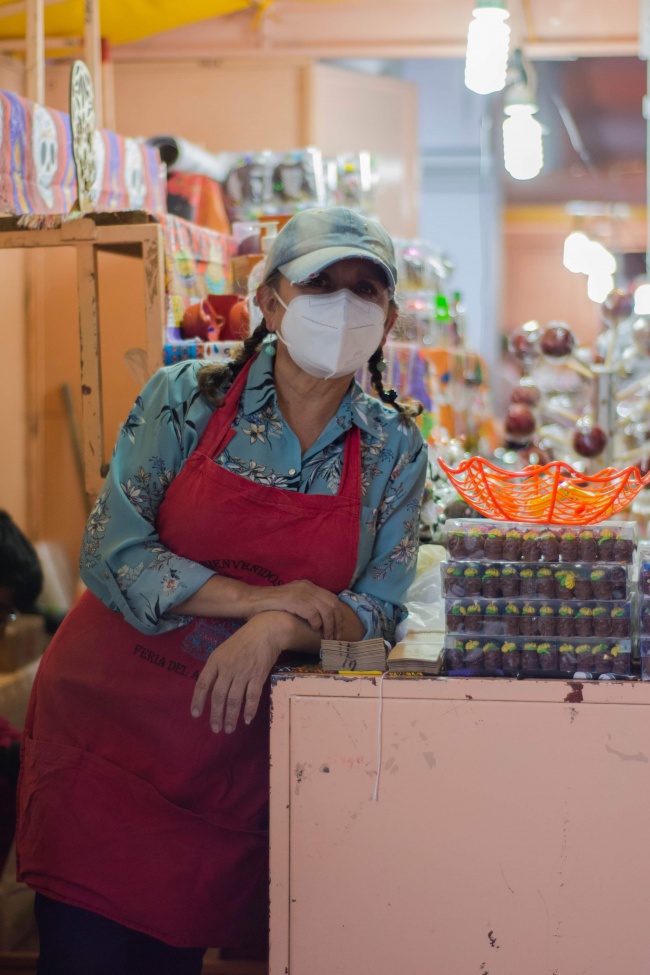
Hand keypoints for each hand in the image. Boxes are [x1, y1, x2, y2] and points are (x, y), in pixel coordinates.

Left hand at [190, 612, 288, 733]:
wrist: (265, 631)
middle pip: (218, 696)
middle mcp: (227, 668)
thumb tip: (208, 690)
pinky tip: (246, 719)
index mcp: (215, 660)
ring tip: (229, 729)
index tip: (195, 715)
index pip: (202, 684)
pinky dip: (249, 710)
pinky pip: (252, 697)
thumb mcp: (222, 651)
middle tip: (215, 729)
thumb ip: (215, 669)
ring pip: (234, 700)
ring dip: (231, 717)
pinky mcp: (258, 676)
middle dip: (216, 715)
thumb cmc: (242, 641)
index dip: (198, 701)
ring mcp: (243, 672)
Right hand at [248, 580, 343, 639]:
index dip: (338, 616)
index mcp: (308, 586)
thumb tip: (321, 622)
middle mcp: (307, 586)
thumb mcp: (292, 601)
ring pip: (325, 610)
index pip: (332, 599)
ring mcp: (300, 592)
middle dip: (337, 623)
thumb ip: (306, 606)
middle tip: (335, 637)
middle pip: (333, 604)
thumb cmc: (270, 605)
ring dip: (329, 626)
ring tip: (327, 638)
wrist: (251, 600)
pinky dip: (316, 623)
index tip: (338, 630)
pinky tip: (313, 629)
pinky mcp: (294, 600)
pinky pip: (313, 613)